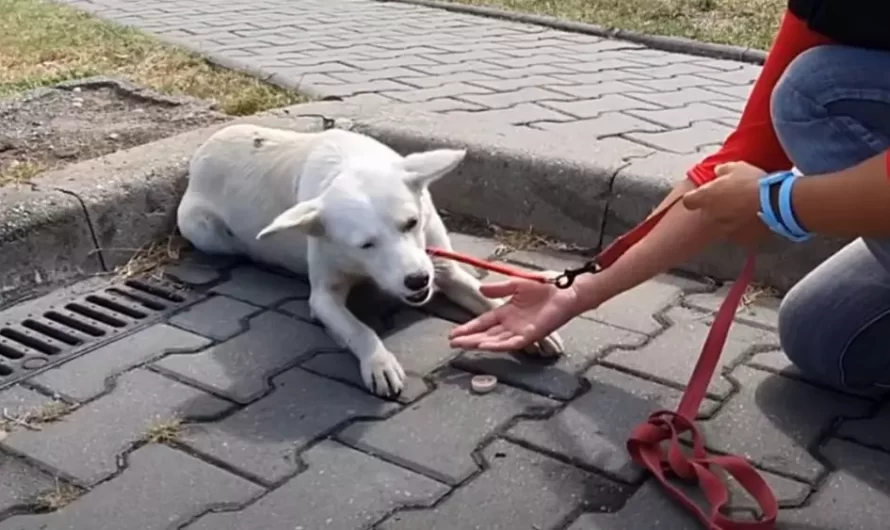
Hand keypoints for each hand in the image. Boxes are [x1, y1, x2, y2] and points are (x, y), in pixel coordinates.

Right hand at [448, 279, 583, 351]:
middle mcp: (512, 324)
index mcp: (507, 311)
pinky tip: (485, 346)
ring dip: (479, 343)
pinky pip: (512, 343)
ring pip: (495, 341)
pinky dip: (498, 345)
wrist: (566, 289)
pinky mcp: (531, 335)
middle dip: (469, 339)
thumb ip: (499, 288)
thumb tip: (481, 289)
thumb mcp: (516, 283)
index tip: (454, 333)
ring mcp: (520, 331)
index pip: (483, 322)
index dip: (469, 328)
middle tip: (452, 343)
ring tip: (464, 345)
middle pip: (485, 334)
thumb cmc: (546, 286)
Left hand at [682, 161, 769, 246]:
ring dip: (729, 218)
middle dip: (714, 207)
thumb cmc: (753, 182)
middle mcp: (711, 216)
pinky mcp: (740, 240)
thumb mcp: (737, 167)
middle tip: (731, 198)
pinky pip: (738, 233)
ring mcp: (725, 229)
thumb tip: (718, 172)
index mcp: (706, 197)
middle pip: (706, 213)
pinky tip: (755, 219)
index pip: (688, 201)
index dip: (695, 197)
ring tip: (746, 209)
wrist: (776, 204)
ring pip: (722, 224)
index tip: (704, 193)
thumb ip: (722, 170)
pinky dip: (743, 228)